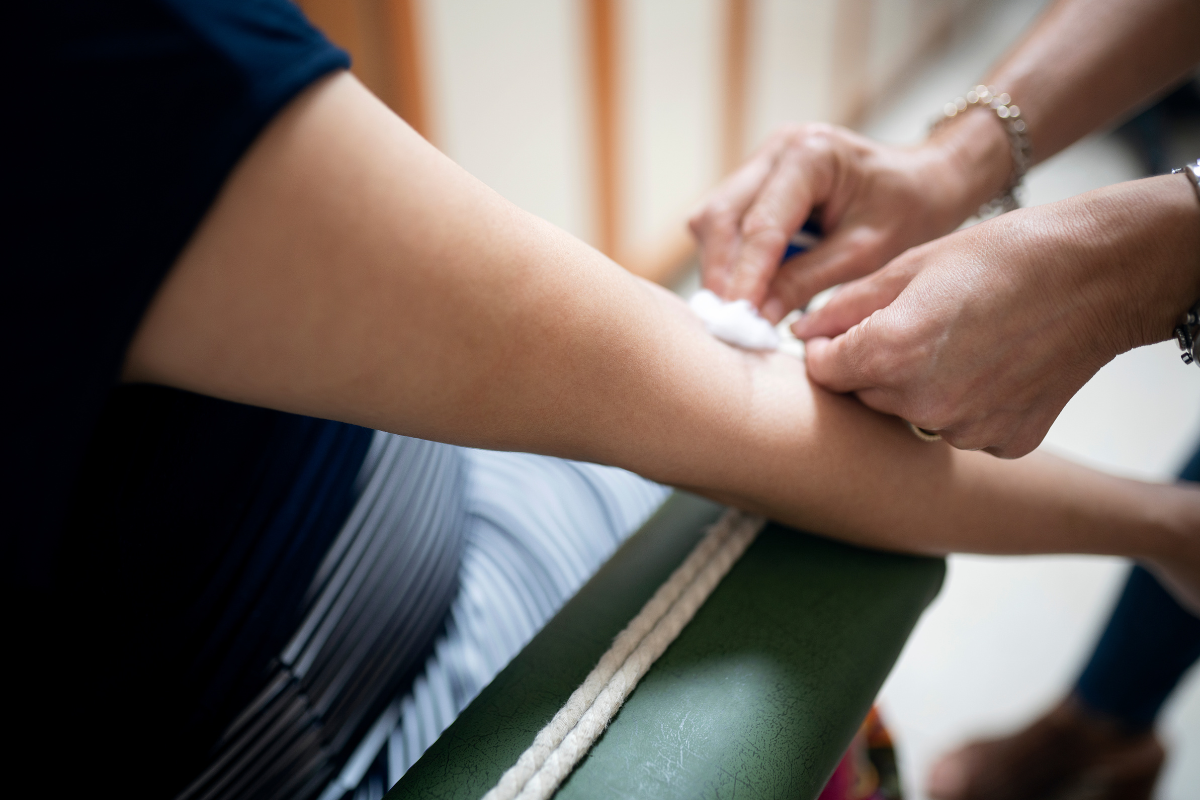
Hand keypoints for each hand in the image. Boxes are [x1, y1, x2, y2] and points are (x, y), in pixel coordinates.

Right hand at [687, 113, 1009, 322]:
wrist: (925, 180)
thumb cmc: (908, 209)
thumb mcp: (866, 252)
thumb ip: (808, 281)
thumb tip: (758, 317)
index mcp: (812, 154)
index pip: (761, 224)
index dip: (745, 277)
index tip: (739, 321)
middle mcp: (777, 149)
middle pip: (720, 216)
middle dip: (721, 274)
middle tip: (729, 324)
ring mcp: (761, 162)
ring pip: (713, 220)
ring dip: (720, 269)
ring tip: (737, 313)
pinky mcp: (756, 182)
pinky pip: (724, 223)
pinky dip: (729, 261)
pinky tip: (745, 291)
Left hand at [793, 175, 1199, 457]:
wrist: (1098, 275)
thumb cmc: (1003, 256)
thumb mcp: (911, 265)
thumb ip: (846, 306)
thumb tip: (802, 332)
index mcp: (889, 353)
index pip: (822, 372)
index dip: (829, 348)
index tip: (846, 331)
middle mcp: (922, 404)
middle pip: (865, 395)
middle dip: (873, 366)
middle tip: (916, 327)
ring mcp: (966, 430)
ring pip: (911, 415)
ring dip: (918, 389)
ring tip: (961, 343)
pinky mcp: (1004, 443)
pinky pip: (961, 429)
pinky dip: (967, 405)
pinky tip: (993, 367)